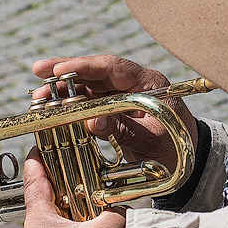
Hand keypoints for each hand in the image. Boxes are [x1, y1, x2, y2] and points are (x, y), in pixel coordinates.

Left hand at [22, 151, 126, 227]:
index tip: (44, 141)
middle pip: (58, 196)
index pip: (34, 177)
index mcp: (39, 216)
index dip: (39, 156)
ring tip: (111, 214)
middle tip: (92, 174)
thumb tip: (125, 212)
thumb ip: (117, 216)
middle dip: (78, 186)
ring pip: (73, 219)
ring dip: (92, 216)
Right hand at [32, 55, 197, 173]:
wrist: (188, 161)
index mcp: (149, 83)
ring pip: (89, 87)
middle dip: (65, 73)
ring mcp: (123, 95)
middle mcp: (133, 84)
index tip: (59, 69)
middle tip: (38, 73)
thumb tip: (92, 121)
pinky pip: (90, 102)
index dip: (85, 66)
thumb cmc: (177, 148)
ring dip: (64, 91)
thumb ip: (123, 129)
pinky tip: (52, 108)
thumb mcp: (151, 141)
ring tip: (39, 97)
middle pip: (96, 72)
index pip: (113, 67)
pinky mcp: (115, 109)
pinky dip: (71, 105)